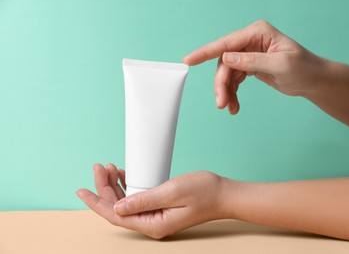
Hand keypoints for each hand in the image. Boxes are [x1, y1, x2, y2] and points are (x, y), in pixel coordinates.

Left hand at [77, 164, 227, 238]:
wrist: (223, 194)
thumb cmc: (203, 192)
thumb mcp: (171, 192)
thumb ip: (143, 200)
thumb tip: (117, 207)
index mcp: (152, 224)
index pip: (115, 215)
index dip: (96, 202)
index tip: (81, 190)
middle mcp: (151, 223)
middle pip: (118, 208)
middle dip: (105, 188)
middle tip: (98, 167)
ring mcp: (156, 216)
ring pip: (126, 203)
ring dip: (115, 187)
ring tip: (108, 168)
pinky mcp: (160, 207)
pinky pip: (137, 199)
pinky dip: (128, 187)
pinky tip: (123, 176)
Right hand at [183, 20, 326, 113]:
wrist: (314, 80)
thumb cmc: (304, 68)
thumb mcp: (280, 65)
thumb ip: (253, 61)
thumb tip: (227, 59)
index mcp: (257, 33)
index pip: (226, 43)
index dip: (205, 52)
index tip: (188, 60)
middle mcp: (250, 40)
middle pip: (224, 62)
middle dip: (221, 84)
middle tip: (221, 103)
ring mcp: (249, 53)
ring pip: (226, 73)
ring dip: (225, 91)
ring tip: (228, 108)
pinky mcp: (249, 65)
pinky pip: (234, 79)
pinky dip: (232, 93)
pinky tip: (234, 105)